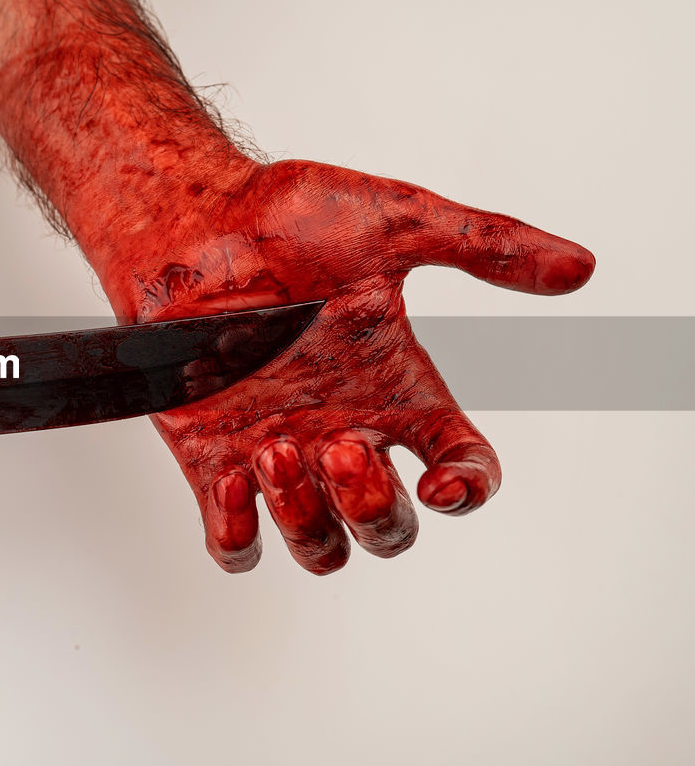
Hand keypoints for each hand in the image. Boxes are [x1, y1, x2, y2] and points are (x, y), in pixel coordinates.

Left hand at [98, 159, 594, 573]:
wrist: (187, 219)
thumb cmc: (283, 217)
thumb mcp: (395, 224)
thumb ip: (483, 246)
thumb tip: (578, 266)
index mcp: (396, 389)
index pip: (460, 467)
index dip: (465, 493)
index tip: (440, 484)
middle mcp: (344, 430)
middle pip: (387, 530)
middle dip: (375, 510)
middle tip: (341, 443)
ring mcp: (279, 453)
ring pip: (320, 548)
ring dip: (310, 520)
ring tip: (277, 448)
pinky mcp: (214, 462)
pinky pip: (235, 545)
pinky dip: (240, 536)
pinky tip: (233, 478)